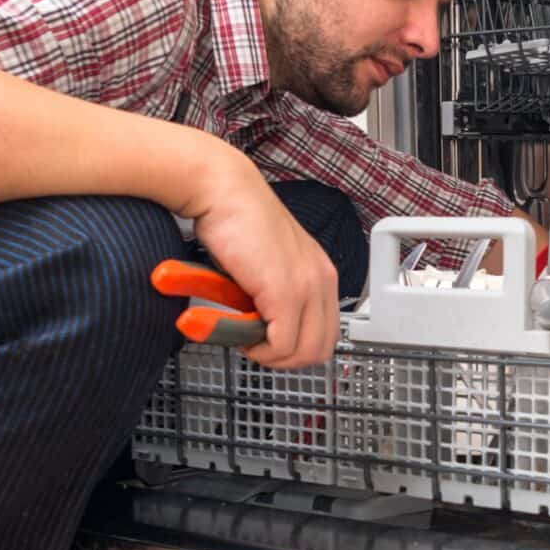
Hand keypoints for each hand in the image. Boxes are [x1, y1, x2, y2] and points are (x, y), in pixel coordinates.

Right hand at [182, 150, 339, 369]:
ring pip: (304, 352)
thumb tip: (262, 325)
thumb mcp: (265, 264)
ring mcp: (306, 286)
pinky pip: (281, 344)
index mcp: (320, 272)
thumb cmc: (235, 221)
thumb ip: (272, 294)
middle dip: (285, 358)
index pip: (326, 331)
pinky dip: (259, 349)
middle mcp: (321, 279)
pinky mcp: (285, 292)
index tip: (267, 340)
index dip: (295, 346)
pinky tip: (240, 332)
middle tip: (255, 346)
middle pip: (320, 348)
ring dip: (271, 356)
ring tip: (245, 337)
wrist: (223, 191)